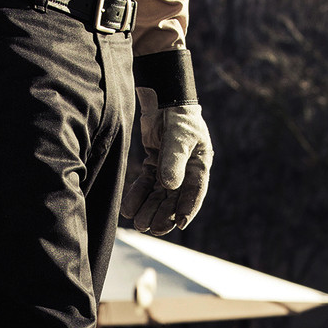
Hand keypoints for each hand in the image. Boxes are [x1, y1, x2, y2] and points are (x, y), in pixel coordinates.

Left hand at [120, 88, 212, 235]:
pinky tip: (128, 209)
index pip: (195, 191)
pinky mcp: (154, 166)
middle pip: (175, 199)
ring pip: (159, 196)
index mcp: (199, 165)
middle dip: (164, 214)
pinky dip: (137, 197)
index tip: (180, 223)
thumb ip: (173, 160)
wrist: (161, 99)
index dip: (188, 208)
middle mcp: (186, 171)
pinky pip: (146, 186)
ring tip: (139, 224)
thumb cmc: (177, 116)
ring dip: (149, 209)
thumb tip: (170, 186)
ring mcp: (169, 170)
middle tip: (152, 228)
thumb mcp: (178, 136)